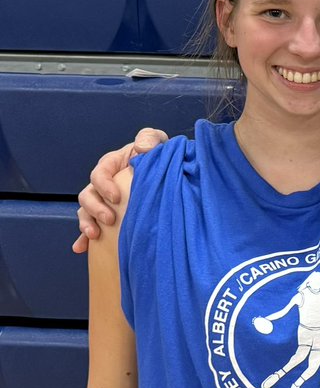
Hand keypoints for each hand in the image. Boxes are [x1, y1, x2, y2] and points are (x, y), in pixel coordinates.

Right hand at [72, 128, 167, 252]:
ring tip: (94, 235)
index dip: (103, 184)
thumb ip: (149, 138)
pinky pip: (92, 227)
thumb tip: (142, 149)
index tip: (116, 197)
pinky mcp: (110, 216)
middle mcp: (105, 184)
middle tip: (110, 219)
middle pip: (88, 195)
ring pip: (86, 212)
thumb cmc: (160, 154)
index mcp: (113, 164)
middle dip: (95, 208)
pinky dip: (84, 238)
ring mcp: (105, 201)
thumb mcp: (156, 141)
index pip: (100, 173)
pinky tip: (80, 248)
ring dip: (86, 223)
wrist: (170, 172)